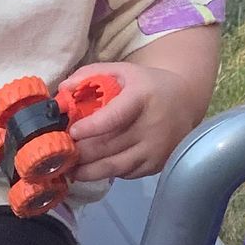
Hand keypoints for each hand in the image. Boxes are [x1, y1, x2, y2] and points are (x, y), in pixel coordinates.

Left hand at [64, 55, 212, 179]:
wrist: (186, 101)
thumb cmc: (147, 85)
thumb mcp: (123, 71)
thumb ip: (90, 75)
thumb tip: (62, 90)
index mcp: (142, 98)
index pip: (114, 117)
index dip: (91, 127)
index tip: (72, 132)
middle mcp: (151, 126)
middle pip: (108, 146)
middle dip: (80, 152)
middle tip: (59, 153)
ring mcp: (155, 149)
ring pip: (114, 166)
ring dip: (87, 171)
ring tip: (68, 168)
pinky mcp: (156, 165)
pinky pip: (124, 174)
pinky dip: (106, 172)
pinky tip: (91, 169)